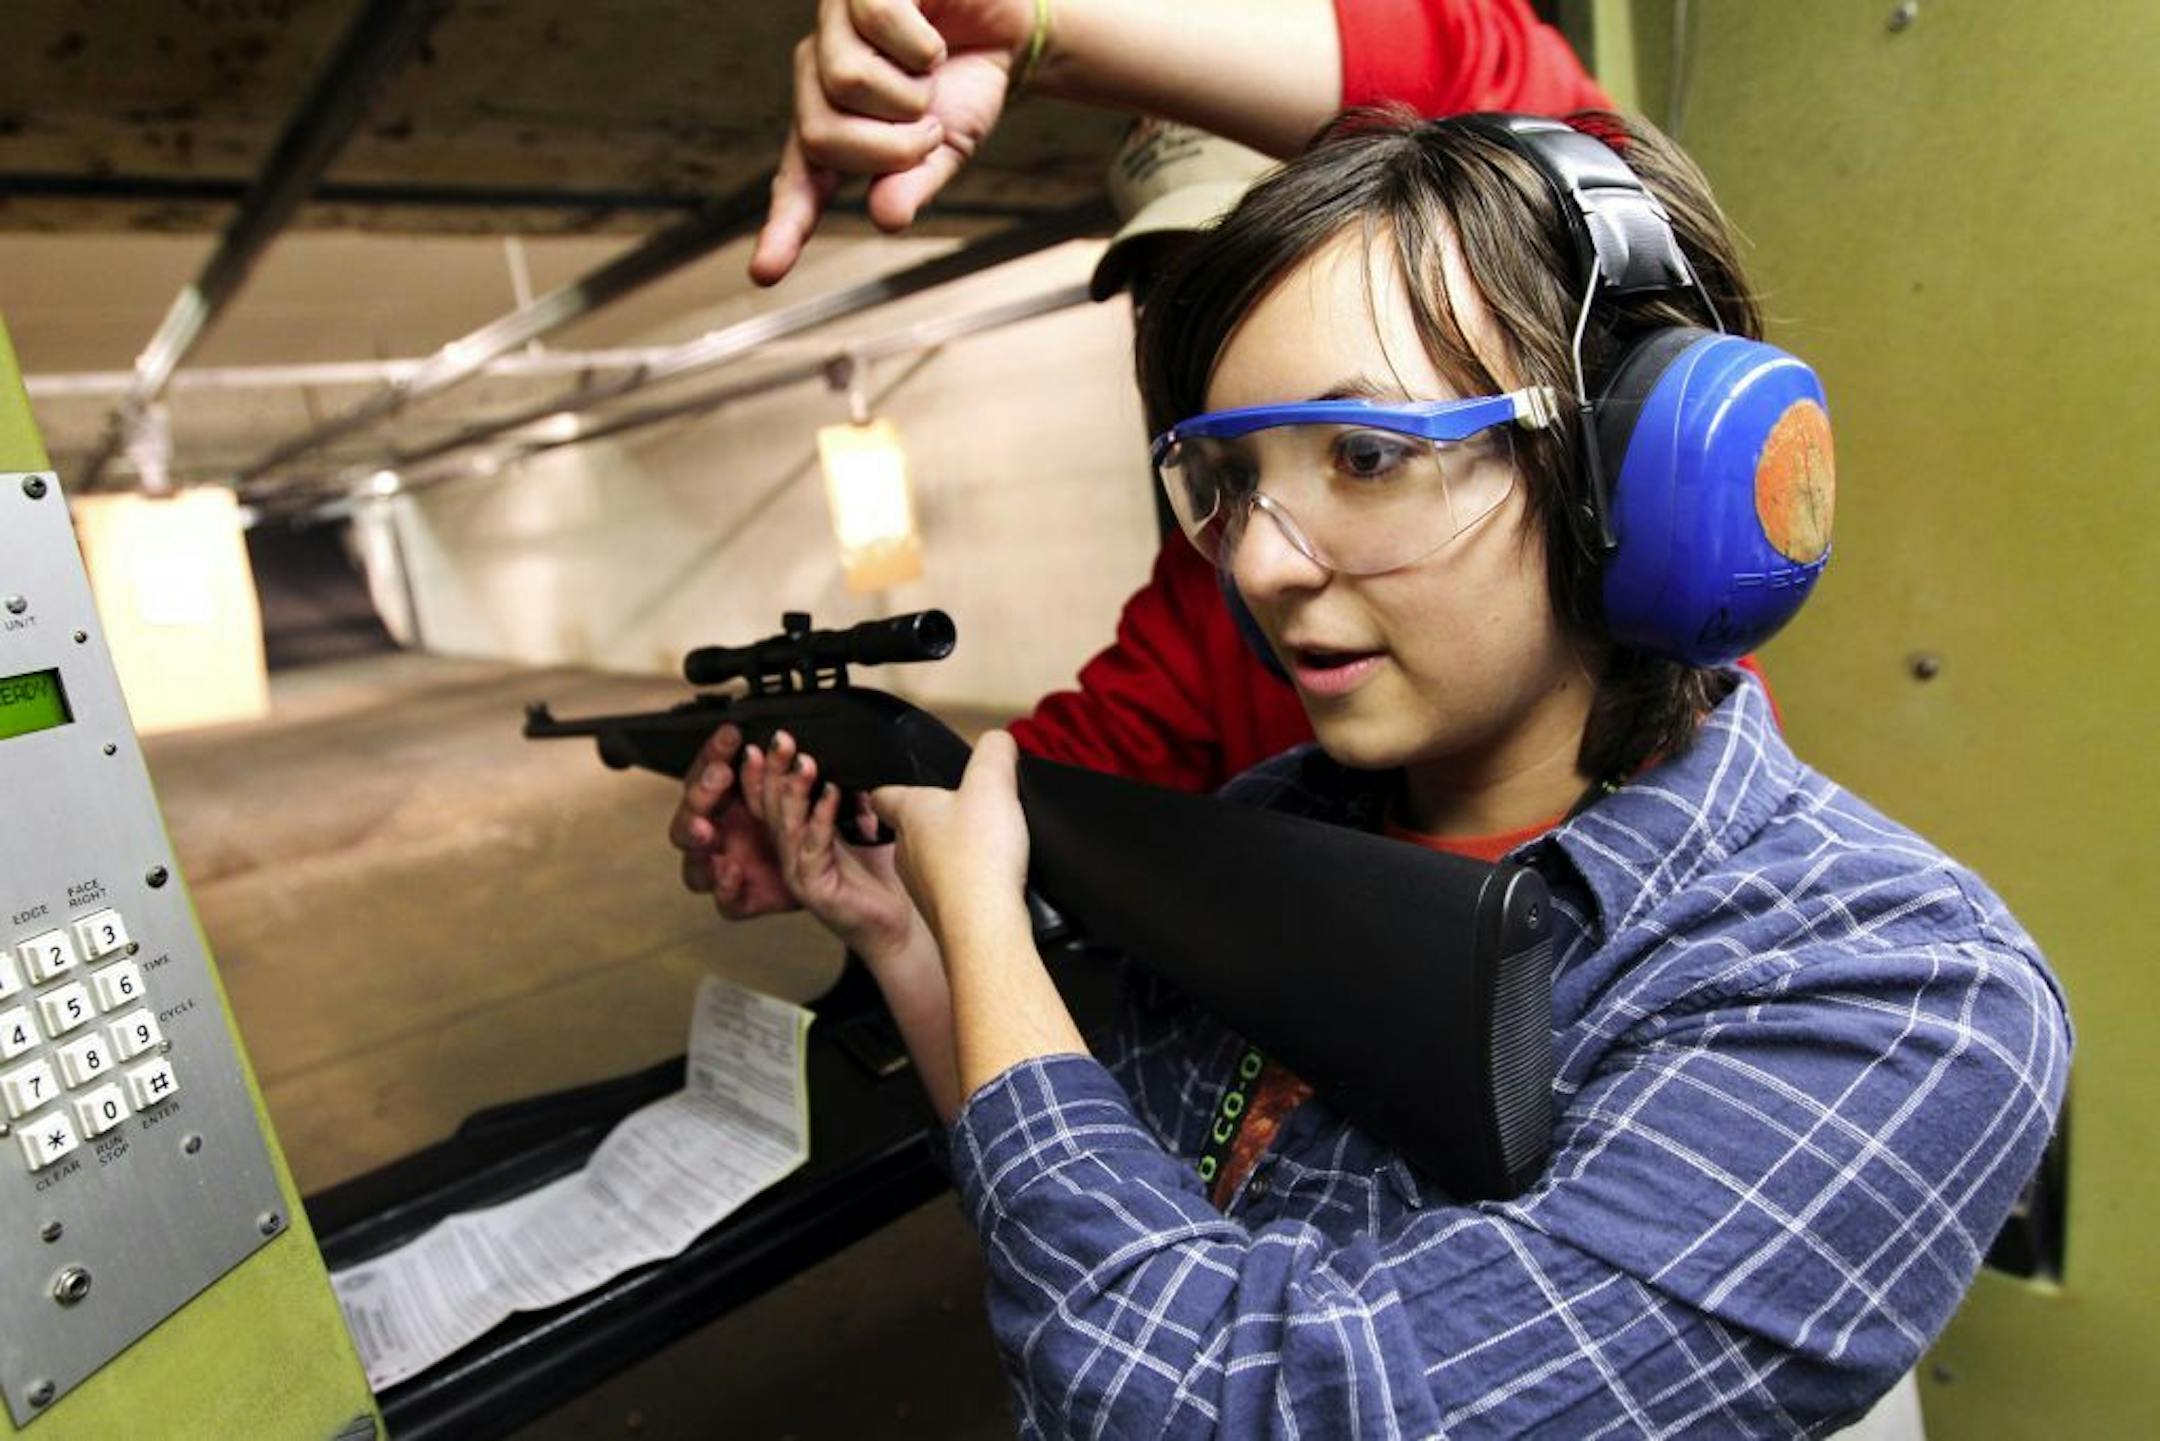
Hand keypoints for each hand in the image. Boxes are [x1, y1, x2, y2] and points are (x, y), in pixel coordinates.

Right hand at [669, 724, 801, 918]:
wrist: (835, 879)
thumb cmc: (810, 829)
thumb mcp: (805, 794)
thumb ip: (791, 771)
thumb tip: (787, 738)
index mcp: (730, 803)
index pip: (709, 772)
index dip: (715, 753)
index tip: (731, 735)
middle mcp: (720, 834)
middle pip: (691, 811)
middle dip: (701, 792)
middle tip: (720, 776)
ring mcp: (725, 869)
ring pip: (694, 856)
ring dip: (697, 839)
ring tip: (707, 829)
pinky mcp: (741, 900)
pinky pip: (724, 900)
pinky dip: (725, 886)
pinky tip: (732, 870)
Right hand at [750, 730, 923, 962]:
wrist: (900, 926)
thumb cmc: (882, 881)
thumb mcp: (865, 829)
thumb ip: (854, 800)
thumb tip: (857, 764)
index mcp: (798, 838)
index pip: (770, 798)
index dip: (766, 770)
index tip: (770, 739)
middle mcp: (791, 855)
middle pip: (770, 807)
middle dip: (774, 771)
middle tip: (781, 739)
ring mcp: (799, 873)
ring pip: (786, 825)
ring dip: (795, 791)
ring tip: (805, 762)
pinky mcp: (814, 889)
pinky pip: (813, 848)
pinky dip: (822, 819)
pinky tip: (831, 795)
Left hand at [751, 0, 1032, 284]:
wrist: (1010, 26)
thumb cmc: (967, 82)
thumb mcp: (944, 149)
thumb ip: (910, 184)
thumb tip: (888, 218)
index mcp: (831, 119)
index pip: (801, 179)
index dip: (785, 225)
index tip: (766, 271)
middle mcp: (819, 68)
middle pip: (821, 133)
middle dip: (891, 146)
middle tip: (930, 127)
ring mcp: (834, 21)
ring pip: (845, 78)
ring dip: (911, 89)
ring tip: (930, 73)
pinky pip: (876, 20)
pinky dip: (920, 42)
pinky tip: (931, 36)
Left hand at [869, 729, 1030, 947]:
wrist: (985, 925)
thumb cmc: (979, 856)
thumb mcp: (993, 783)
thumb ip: (995, 752)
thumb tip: (999, 742)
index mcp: (909, 814)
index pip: (884, 794)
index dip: (894, 784)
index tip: (906, 783)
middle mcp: (906, 851)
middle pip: (912, 828)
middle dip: (936, 820)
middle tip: (966, 812)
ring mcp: (921, 886)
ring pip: (930, 862)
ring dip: (952, 854)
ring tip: (985, 848)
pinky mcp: (942, 914)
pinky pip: (951, 893)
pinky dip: (967, 885)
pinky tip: (992, 882)